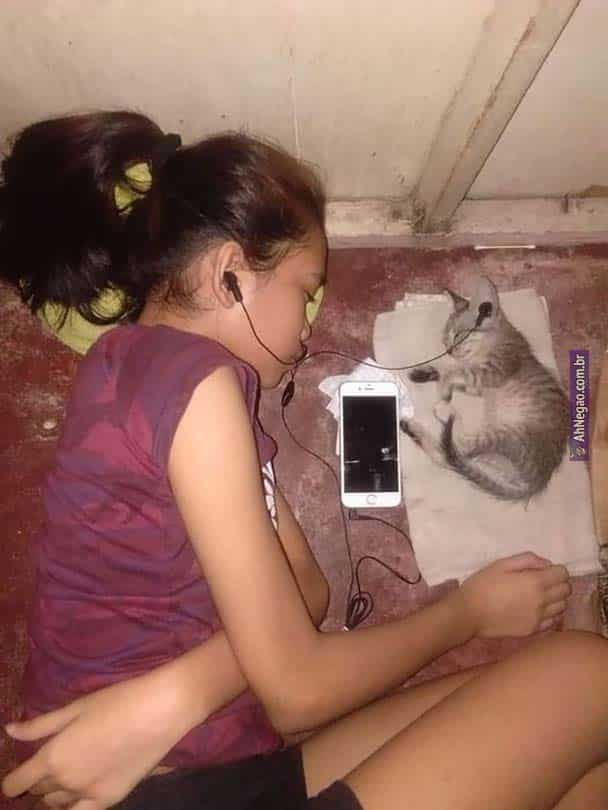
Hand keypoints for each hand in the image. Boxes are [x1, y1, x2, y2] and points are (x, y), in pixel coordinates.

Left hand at [2, 668, 188, 808]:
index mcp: (53, 757)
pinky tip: (76, 797)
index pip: (16, 783)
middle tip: (48, 765)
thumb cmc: (116, 701)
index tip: (16, 776)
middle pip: (39, 792)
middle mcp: (66, 781)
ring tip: (65, 777)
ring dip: (54, 794)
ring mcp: (88, 794)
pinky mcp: (110, 799)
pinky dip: (73, 808)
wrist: (159, 710)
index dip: (11, 781)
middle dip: (37, 781)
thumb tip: (9, 731)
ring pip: (57, 805)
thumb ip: (40, 725)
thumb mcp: (75, 708)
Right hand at [458, 551, 571, 638]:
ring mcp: (539, 618)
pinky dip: (550, 614)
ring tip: (538, 597)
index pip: (563, 574)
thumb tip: (546, 564)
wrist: (469, 613)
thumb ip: (527, 559)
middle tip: (542, 582)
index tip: (543, 570)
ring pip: (562, 607)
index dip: (555, 569)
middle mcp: (542, 601)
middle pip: (566, 590)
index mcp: (535, 582)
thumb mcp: (501, 564)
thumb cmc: (482, 584)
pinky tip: (536, 610)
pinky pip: (553, 622)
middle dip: (558, 583)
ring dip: (555, 599)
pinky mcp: (533, 630)